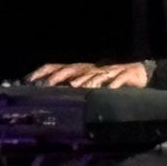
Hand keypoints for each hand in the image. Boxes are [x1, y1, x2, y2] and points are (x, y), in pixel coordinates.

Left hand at [30, 60, 149, 89]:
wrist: (138, 73)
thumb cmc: (107, 80)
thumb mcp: (87, 83)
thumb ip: (70, 89)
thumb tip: (48, 99)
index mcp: (79, 70)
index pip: (57, 67)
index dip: (43, 72)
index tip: (29, 80)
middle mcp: (91, 68)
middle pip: (73, 69)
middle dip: (60, 76)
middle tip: (48, 84)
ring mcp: (107, 71)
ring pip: (95, 74)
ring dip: (85, 80)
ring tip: (76, 86)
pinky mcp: (124, 75)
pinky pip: (119, 79)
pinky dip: (114, 84)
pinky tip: (110, 89)